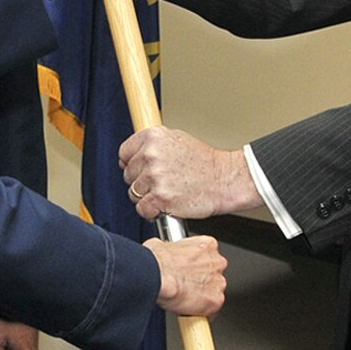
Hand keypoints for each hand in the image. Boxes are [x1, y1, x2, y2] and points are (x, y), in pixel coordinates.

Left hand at [120, 127, 261, 219]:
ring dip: (147, 198)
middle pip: (128, 176)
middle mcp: (151, 154)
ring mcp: (155, 176)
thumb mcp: (178, 140)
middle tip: (163, 183)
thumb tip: (131, 156)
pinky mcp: (160, 197)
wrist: (226, 180)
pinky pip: (143, 209)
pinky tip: (167, 205)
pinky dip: (153, 212)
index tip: (141, 170)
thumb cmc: (206, 163)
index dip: (132, 164)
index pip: (124, 153)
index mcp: (154, 137)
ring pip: (134, 194)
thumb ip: (153, 146)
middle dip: (142, 183)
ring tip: (168, 193)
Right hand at [144, 235, 227, 316]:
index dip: (196, 265)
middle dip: (201, 280)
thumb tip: (164, 252)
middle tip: (186, 285)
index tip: (188, 270)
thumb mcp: (160, 244)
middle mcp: (217, 263)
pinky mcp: (216, 301)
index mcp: (208, 245)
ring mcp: (218, 283)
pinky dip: (202, 311)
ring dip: (202, 295)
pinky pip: (212, 308)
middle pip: (213, 274)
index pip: (207, 256)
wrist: (157, 277)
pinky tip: (188, 309)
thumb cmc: (158, 262)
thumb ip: (171, 248)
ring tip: (185, 298)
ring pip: (214, 292)